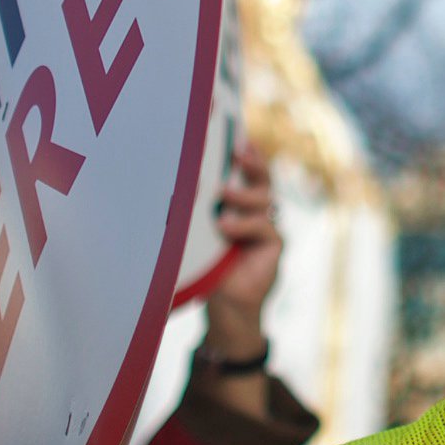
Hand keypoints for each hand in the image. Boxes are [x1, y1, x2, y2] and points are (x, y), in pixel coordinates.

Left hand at [199, 142, 282, 365]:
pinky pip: (264, 227)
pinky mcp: (274, 246)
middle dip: (252, 162)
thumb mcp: (196, 237)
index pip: (247, 172)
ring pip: (264, 200)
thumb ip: (193, 215)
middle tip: (237, 152)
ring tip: (222, 193)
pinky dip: (244, 224)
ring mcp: (268, 228)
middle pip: (263, 178)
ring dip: (244, 193)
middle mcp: (257, 211)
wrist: (226, 308)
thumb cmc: (207, 269)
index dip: (246, 153)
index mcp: (239, 204)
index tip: (235, 135)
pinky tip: (224, 226)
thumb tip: (169, 186)